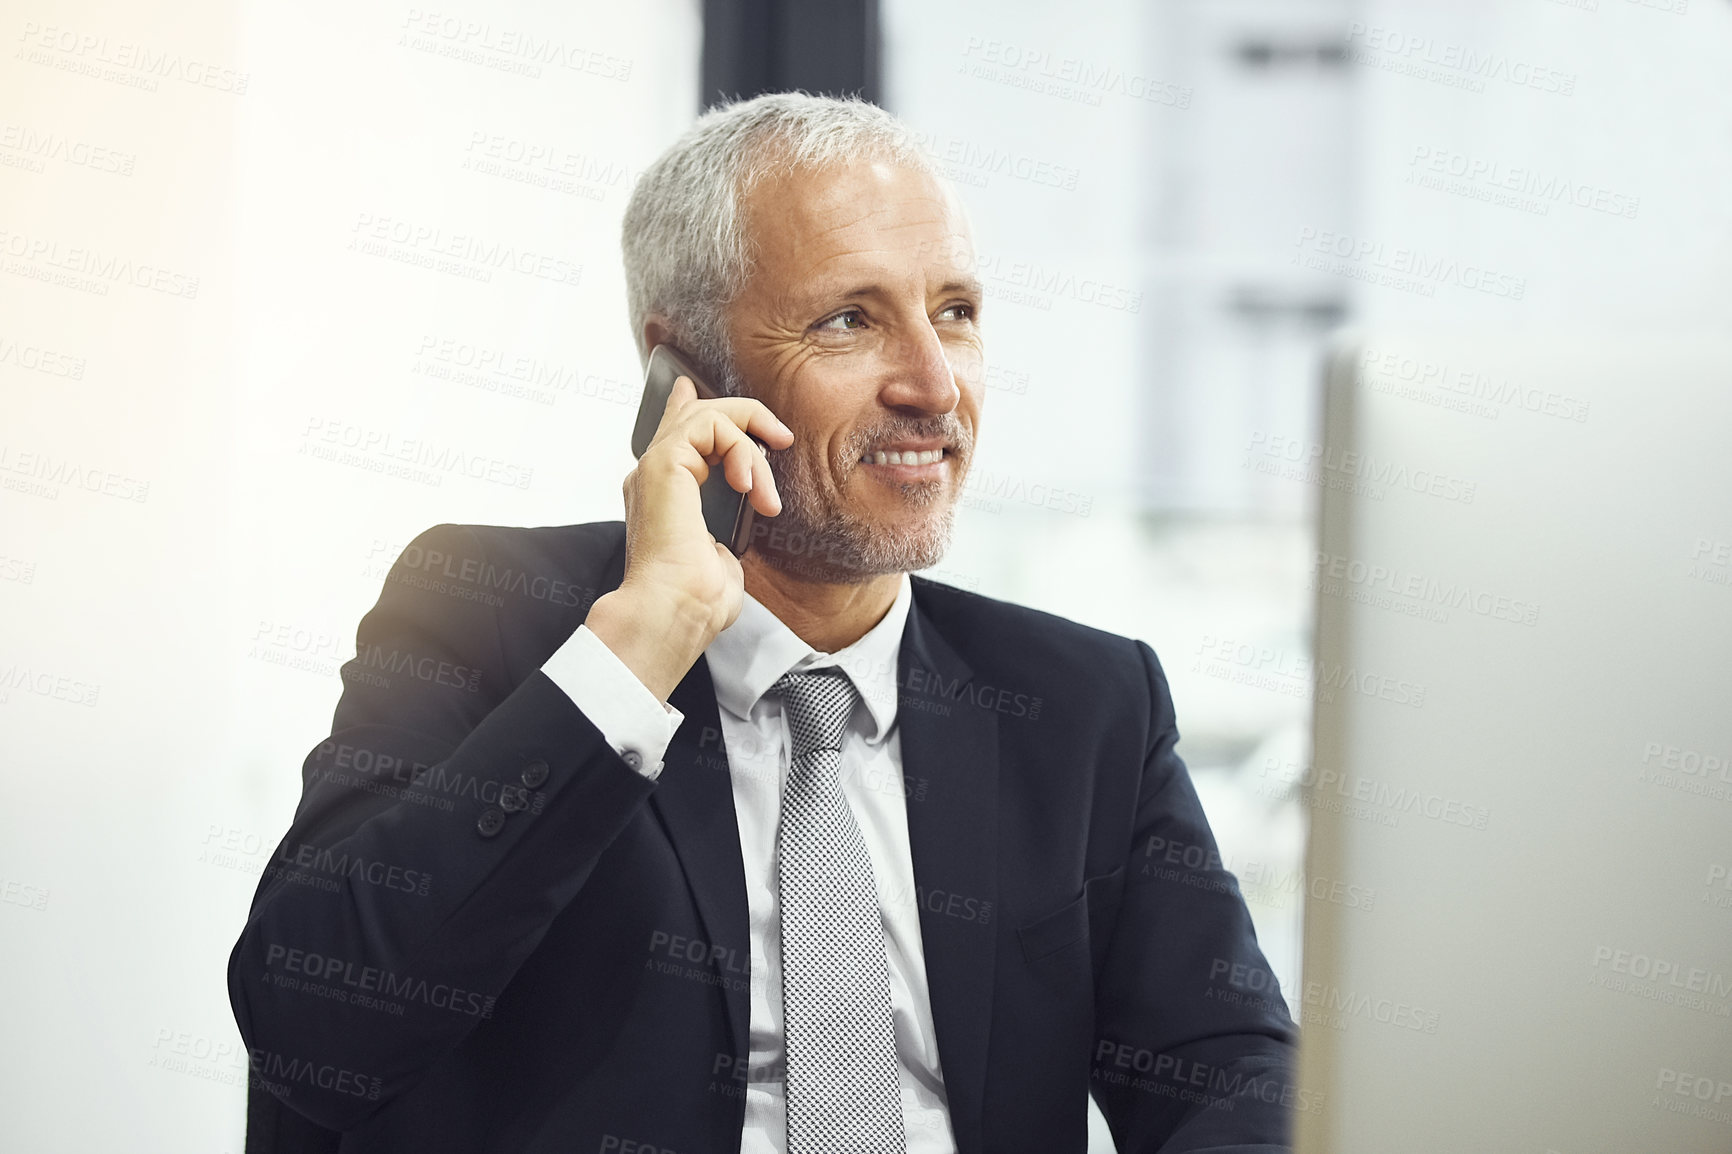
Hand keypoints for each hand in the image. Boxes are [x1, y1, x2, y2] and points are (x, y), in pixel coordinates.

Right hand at [585, 376, 792, 701]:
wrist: (672, 613)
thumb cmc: (693, 602)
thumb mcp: (721, 559)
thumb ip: (725, 536)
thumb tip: (733, 535)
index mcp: (662, 497)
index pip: (677, 435)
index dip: (698, 407)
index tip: (727, 406)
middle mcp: (653, 477)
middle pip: (696, 414)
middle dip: (745, 416)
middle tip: (781, 439)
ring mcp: (655, 467)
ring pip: (708, 415)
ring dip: (751, 448)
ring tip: (764, 494)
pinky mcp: (664, 463)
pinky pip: (711, 426)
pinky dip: (741, 449)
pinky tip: (751, 486)